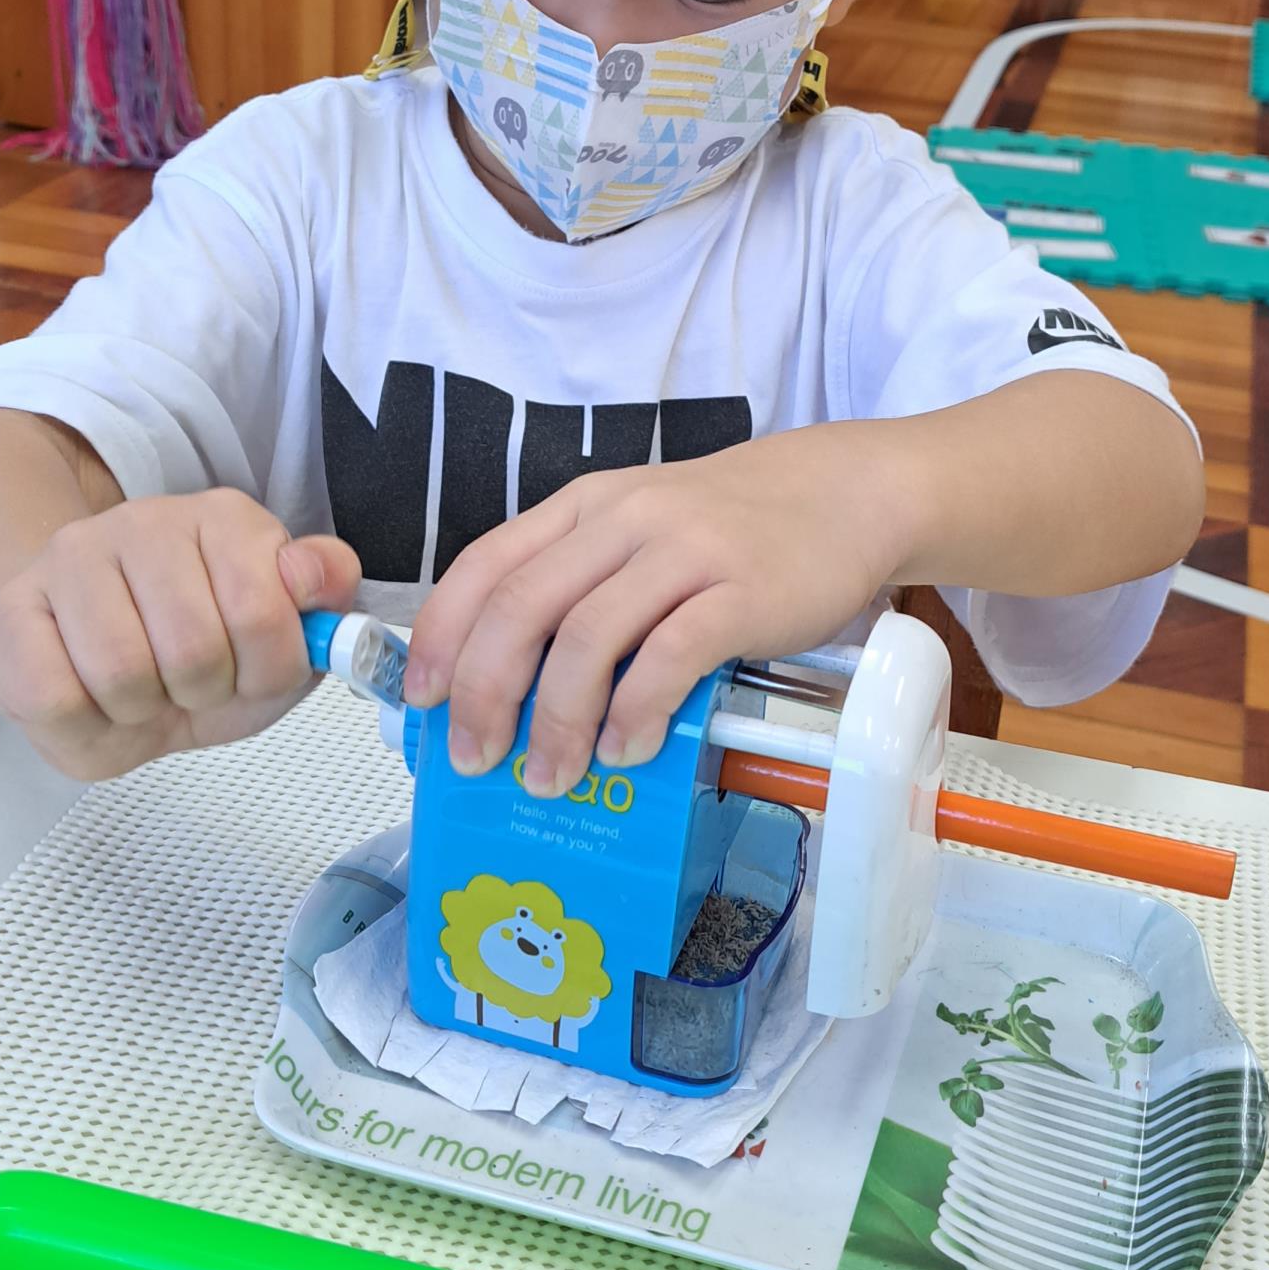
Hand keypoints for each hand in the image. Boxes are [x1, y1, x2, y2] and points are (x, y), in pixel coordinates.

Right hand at [0, 488, 359, 779]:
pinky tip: (92, 700)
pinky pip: (55, 697)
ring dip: (142, 710)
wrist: (94, 668)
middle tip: (189, 684)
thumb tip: (316, 573)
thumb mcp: (282, 638)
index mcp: (225, 519)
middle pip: (193, 648)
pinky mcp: (11, 612)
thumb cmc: (195, 656)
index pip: (262, 610)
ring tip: (142, 690)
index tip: (251, 667)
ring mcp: (70, 559)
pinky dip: (85, 726)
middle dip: (202, 692)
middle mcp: (144, 521)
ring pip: (121, 672)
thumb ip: (323, 599)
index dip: (265, 669)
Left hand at [402, 425, 913, 795]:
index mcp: (584, 507)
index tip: (423, 699)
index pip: (487, 565)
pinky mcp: (742, 591)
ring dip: (558, 719)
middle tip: (476, 759)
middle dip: (486, 693)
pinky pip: (671, 655)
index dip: (444, 636)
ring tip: (553, 776)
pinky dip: (636, 710)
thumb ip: (580, 586)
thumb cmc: (733, 528)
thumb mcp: (639, 532)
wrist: (845, 493)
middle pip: (523, 607)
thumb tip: (512, 684)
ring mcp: (684, 552)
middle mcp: (623, 520)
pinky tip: (627, 749)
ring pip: (589, 636)